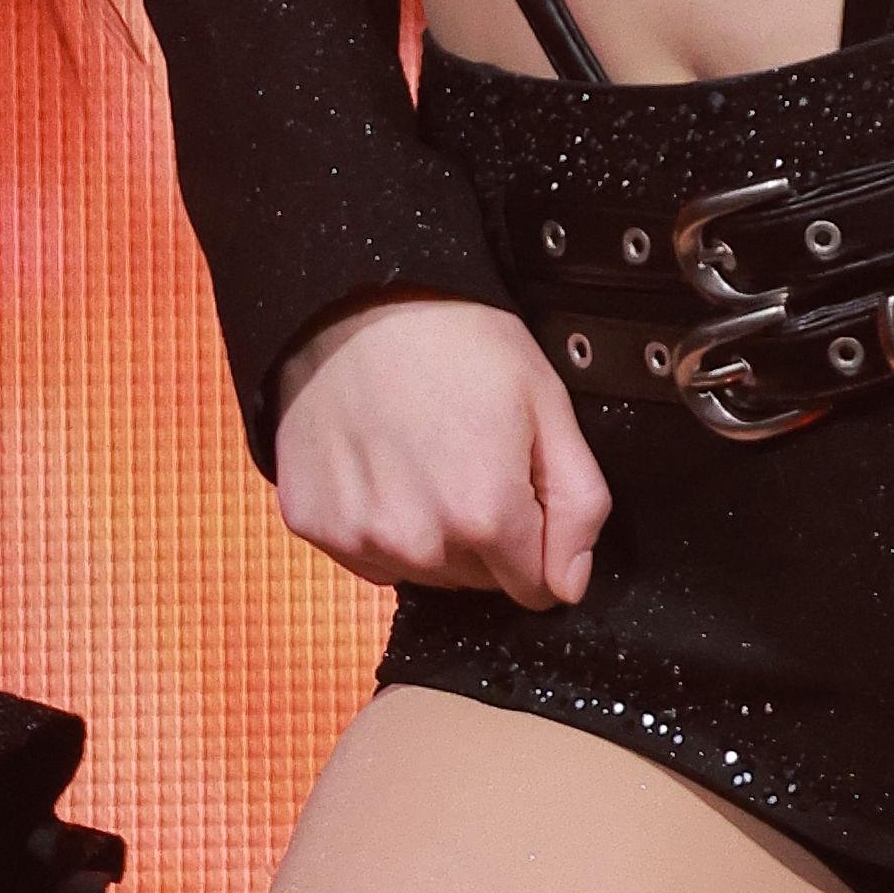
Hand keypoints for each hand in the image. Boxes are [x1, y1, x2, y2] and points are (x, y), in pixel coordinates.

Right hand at [269, 296, 609, 602]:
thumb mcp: (547, 402)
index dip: (541, 543)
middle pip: (480, 581)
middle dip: (487, 535)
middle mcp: (419, 540)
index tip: (523, 491)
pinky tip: (382, 468)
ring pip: (424, 572)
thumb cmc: (453, 340)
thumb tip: (571, 581)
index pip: (538, 588)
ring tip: (424, 457)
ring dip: (433, 534)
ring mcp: (361, 537)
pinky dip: (381, 524)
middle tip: (471, 457)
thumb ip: (577, 501)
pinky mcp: (316, 526)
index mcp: (486, 512)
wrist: (353, 304)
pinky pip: (369, 556)